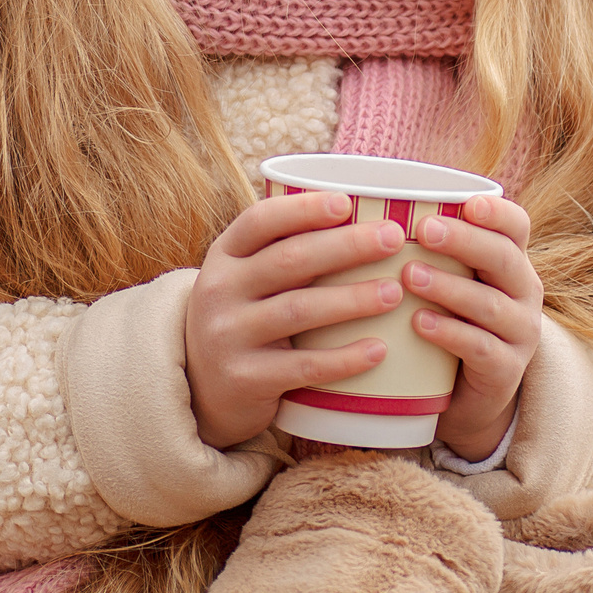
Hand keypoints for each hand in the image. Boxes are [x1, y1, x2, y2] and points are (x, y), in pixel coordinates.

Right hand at [185, 191, 411, 450]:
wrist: (199, 388)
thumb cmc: (245, 317)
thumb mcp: (246, 278)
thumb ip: (286, 251)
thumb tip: (365, 215)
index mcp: (224, 255)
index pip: (260, 220)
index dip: (304, 209)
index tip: (348, 204)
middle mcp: (220, 290)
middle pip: (289, 260)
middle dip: (346, 246)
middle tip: (393, 239)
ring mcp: (229, 335)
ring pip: (298, 310)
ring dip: (352, 299)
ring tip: (394, 292)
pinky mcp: (245, 378)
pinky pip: (303, 366)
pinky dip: (344, 358)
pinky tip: (379, 349)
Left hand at [408, 193, 541, 462]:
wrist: (467, 398)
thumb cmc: (447, 321)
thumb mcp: (446, 280)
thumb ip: (426, 248)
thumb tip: (362, 202)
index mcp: (510, 261)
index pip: (516, 226)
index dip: (496, 212)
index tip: (466, 203)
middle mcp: (524, 292)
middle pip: (504, 259)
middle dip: (465, 241)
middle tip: (424, 230)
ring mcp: (520, 333)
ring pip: (490, 304)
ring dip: (449, 287)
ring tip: (409, 275)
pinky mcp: (506, 371)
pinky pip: (481, 348)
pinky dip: (450, 333)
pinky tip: (419, 323)